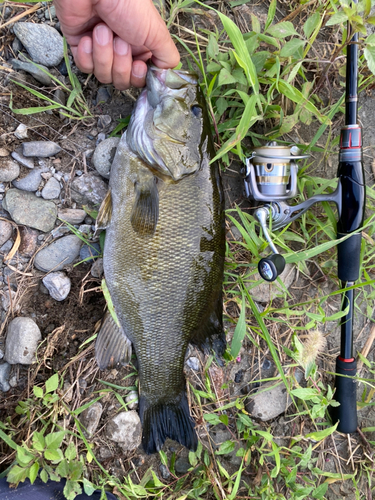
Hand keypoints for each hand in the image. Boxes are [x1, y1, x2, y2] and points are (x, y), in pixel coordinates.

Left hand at [54, 0, 179, 88]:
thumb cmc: (128, 4)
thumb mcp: (157, 32)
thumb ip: (167, 58)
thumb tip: (166, 76)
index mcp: (141, 48)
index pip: (140, 79)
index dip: (138, 77)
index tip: (138, 64)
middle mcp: (122, 51)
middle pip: (122, 81)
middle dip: (120, 64)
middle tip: (120, 40)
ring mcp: (101, 50)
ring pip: (103, 75)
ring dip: (103, 54)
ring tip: (102, 30)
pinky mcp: (81, 48)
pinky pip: (85, 67)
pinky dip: (87, 54)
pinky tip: (88, 37)